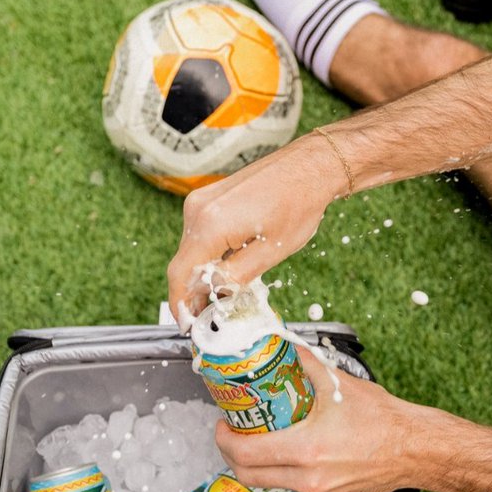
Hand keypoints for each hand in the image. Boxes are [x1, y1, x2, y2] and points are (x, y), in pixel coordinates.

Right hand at [167, 133, 345, 319]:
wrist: (310, 166)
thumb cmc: (298, 204)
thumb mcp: (269, 252)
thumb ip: (234, 278)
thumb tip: (213, 297)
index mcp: (209, 224)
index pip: (180, 274)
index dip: (181, 304)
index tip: (187, 325)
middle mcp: (198, 209)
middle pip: (183, 262)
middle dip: (194, 292)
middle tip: (209, 316)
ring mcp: (202, 200)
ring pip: (191, 248)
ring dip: (203, 272)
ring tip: (223, 294)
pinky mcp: (210, 197)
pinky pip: (200, 232)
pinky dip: (209, 253)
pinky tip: (228, 267)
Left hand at [214, 347, 425, 491]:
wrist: (414, 448)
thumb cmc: (383, 419)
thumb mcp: (338, 384)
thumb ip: (306, 363)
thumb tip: (284, 345)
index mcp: (306, 450)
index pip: (246, 454)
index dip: (224, 440)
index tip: (222, 424)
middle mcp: (308, 478)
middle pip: (249, 476)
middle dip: (232, 455)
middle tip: (233, 432)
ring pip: (269, 484)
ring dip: (256, 464)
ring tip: (258, 437)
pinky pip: (292, 486)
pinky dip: (280, 470)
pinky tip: (287, 448)